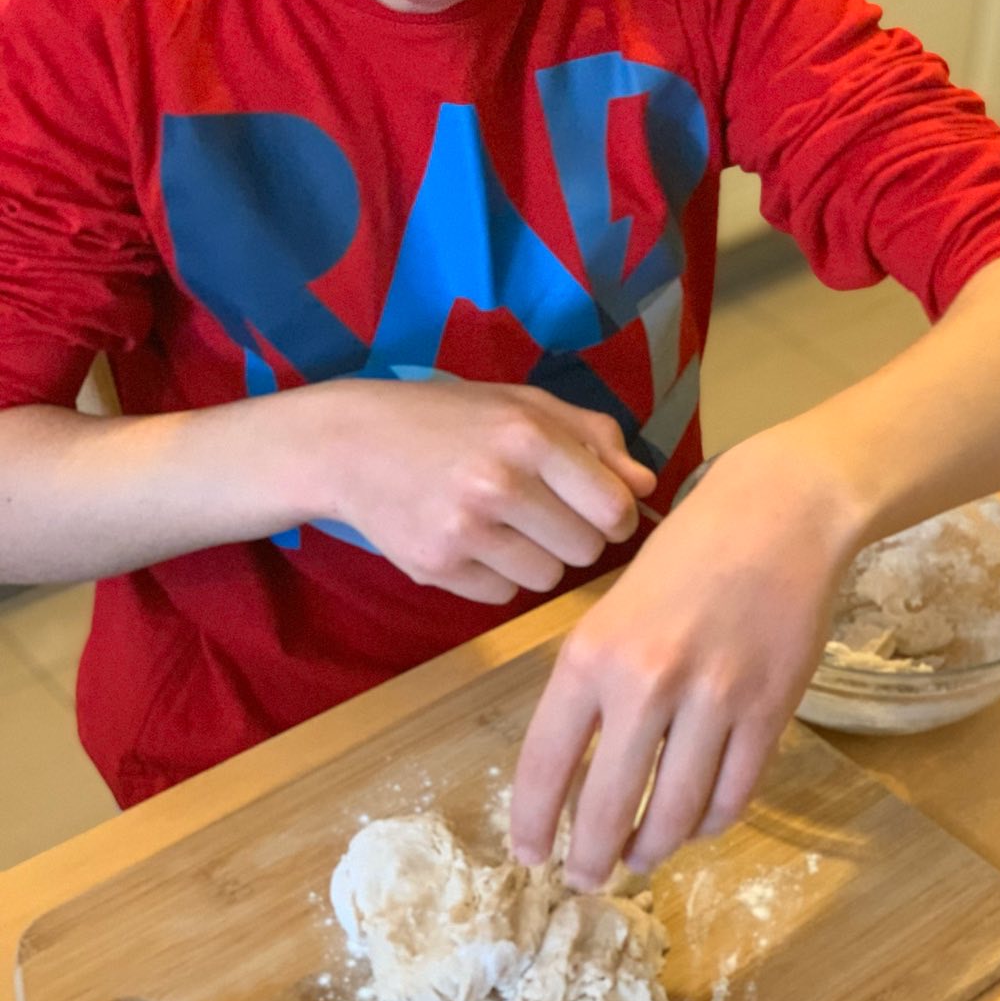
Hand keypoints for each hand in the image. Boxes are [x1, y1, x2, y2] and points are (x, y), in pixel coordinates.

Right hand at [309, 378, 656, 602]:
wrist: (351, 443)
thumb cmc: (452, 419)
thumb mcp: (525, 404)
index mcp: (529, 435)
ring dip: (538, 559)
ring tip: (505, 525)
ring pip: (547, 579)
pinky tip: (471, 541)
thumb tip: (647, 486)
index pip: (615, 508)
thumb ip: (594, 437)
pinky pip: (502, 595)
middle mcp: (498, 483)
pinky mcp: (435, 569)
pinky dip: (496, 576)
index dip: (616, 515)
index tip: (600, 510)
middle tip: (544, 514)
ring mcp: (463, 531)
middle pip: (587, 550)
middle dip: (576, 537)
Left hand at [508, 429, 865, 887]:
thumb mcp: (611, 611)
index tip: (529, 856)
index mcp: (591, 654)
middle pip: (607, 807)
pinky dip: (708, 822)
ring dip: (651, 849)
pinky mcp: (769, 711)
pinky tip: (693, 823)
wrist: (776, 517)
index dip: (532, 823)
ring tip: (639, 856)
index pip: (545, 763)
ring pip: (674, 814)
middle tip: (586, 879)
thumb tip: (572, 774)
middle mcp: (647, 682)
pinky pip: (731, 795)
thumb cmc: (684, 557)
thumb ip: (591, 687)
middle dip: (590, 859)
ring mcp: (713, 700)